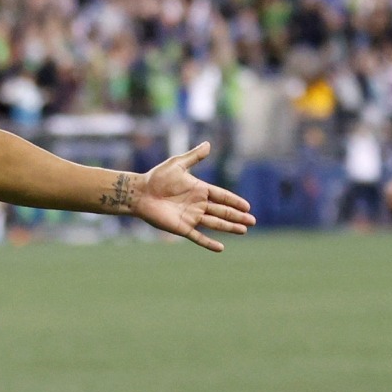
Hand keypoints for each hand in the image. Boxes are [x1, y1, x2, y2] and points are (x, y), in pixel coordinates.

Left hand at [131, 142, 255, 252]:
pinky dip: (209, 243)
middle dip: (237, 216)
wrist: (139, 192)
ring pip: (215, 223)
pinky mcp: (182, 227)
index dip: (234, 201)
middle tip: (252, 221)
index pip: (221, 196)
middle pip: (222, 211)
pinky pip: (198, 237)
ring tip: (244, 230)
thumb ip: (194, 157)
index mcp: (199, 190)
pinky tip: (221, 248)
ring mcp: (191, 216)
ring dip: (229, 227)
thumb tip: (208, 144)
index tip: (247, 206)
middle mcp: (197, 204)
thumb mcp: (177, 164)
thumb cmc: (156, 177)